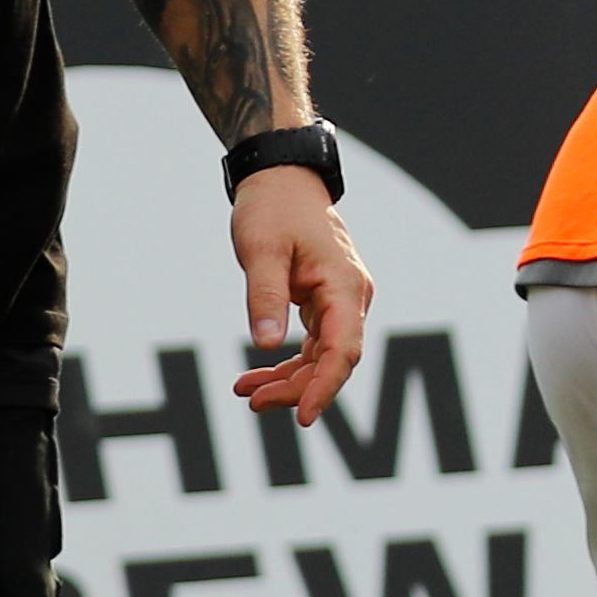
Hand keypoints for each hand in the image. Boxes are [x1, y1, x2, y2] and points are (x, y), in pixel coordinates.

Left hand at [225, 165, 370, 421]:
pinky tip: (257, 375)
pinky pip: (313, 344)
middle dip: (297, 387)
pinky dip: (288, 362)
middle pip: (334, 360)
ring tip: (246, 392)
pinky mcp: (324, 302)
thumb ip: (265, 297)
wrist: (282, 180)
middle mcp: (350, 298)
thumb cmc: (272, 209)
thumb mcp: (261, 251)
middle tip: (253, 402)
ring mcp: (339, 301)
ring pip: (323, 356)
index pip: (344, 350)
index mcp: (344, 286)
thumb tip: (266, 346)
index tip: (302, 417)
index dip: (325, 387)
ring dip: (289, 379)